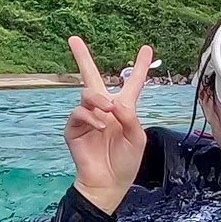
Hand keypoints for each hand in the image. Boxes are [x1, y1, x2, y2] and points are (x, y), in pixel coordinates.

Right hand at [64, 37, 153, 214]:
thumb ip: (130, 119)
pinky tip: (101, 126)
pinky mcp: (74, 128)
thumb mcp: (137, 139)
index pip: (132, 83)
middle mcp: (103, 109)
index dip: (140, 67)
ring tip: (108, 111)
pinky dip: (91, 117)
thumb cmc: (125, 162)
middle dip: (82, 57)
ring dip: (98, 99)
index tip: (147, 48)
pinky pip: (79, 113)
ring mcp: (87, 117)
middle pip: (92, 77)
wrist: (108, 182)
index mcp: (123, 110)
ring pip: (88, 94)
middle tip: (73, 39)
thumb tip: (114, 103)